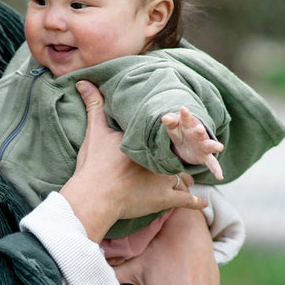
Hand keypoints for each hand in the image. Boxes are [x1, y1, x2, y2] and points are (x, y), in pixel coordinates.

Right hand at [61, 82, 206, 242]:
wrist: (96, 195)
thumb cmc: (95, 165)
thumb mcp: (95, 131)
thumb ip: (94, 105)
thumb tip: (82, 81)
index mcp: (148, 141)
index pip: (164, 137)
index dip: (167, 138)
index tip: (168, 140)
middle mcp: (161, 158)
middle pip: (176, 157)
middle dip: (178, 160)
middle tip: (180, 161)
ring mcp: (165, 178)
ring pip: (184, 178)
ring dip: (186, 180)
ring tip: (189, 182)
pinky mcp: (165, 198)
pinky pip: (187, 200)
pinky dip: (195, 202)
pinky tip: (202, 203)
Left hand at [162, 107, 224, 180]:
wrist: (186, 142)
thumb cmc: (179, 131)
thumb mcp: (173, 127)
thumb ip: (170, 122)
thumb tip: (164, 118)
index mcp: (189, 125)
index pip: (186, 119)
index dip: (184, 115)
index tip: (183, 109)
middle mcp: (198, 135)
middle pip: (199, 132)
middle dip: (199, 131)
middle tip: (199, 128)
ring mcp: (203, 146)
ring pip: (209, 145)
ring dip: (214, 146)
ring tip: (220, 147)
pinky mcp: (205, 157)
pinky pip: (212, 164)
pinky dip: (216, 170)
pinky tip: (220, 176)